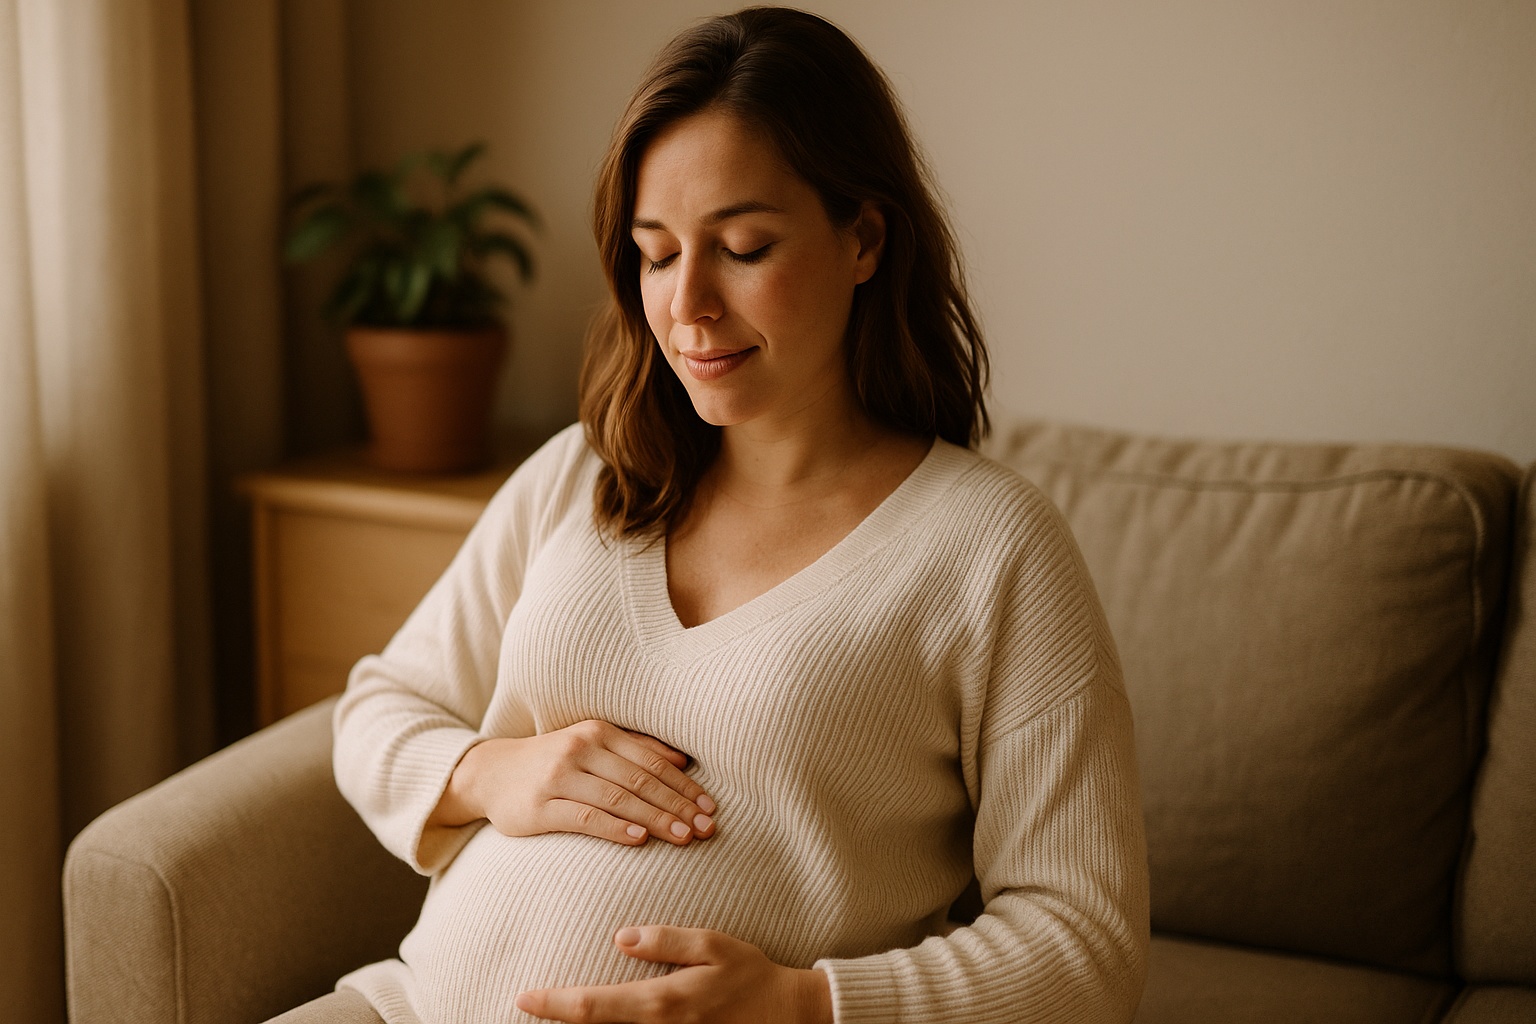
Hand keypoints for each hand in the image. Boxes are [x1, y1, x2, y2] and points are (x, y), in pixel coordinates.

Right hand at [429, 720, 715, 846]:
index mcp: (598, 732)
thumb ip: (635, 749)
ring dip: (654, 819)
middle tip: (705, 828)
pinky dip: (615, 828)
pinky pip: (585, 817)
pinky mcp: (540, 806)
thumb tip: (684, 759)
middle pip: (639, 779)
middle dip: (677, 805)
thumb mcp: (592, 745)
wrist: (491, 773)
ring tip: (683, 837)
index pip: (651, 760)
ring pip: (617, 798)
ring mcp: (558, 777)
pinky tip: (639, 840)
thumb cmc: (553, 761)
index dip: (684, 785)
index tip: (710, 807)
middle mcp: (580, 749)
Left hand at [515, 926, 832, 1023]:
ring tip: (552, 1014)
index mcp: (664, 1001)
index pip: (596, 1006)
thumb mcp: (713, 945)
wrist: (786, 1016)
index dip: (556, 1004)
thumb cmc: (750, 975)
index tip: (524, 998)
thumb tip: (622, 937)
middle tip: (522, 1006)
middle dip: (558, 1021)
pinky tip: (595, 1022)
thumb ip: (667, 940)